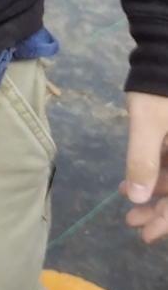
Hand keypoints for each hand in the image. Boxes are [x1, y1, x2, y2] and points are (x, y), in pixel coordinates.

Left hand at [122, 90, 167, 242]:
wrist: (165, 54)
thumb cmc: (160, 88)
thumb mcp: (148, 124)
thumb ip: (143, 160)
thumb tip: (136, 197)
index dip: (167, 222)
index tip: (146, 235)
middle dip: (159, 211)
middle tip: (132, 223)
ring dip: (154, 193)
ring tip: (125, 201)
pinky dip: (155, 173)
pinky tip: (131, 179)